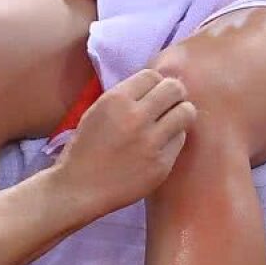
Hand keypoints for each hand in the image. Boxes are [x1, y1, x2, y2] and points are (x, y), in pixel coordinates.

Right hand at [55, 69, 195, 215]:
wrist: (79, 188)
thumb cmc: (86, 147)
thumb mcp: (98, 110)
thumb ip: (127, 95)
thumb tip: (158, 84)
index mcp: (117, 100)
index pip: (153, 75)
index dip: (155, 83)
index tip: (153, 93)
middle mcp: (136, 117)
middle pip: (174, 88)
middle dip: (174, 93)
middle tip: (168, 104)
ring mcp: (151, 142)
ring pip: (186, 112)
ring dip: (180, 114)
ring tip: (171, 122)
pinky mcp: (161, 165)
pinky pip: (180, 140)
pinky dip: (174, 139)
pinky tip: (161, 145)